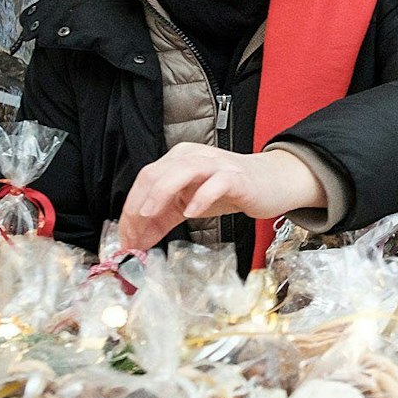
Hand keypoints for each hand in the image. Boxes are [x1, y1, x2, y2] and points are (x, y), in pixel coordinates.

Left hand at [116, 143, 326, 250]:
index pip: (146, 179)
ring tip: (150, 216)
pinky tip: (192, 213)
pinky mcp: (237, 178)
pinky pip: (215, 183)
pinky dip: (200, 198)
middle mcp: (194, 156)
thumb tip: (135, 242)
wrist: (272, 183)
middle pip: (157, 173)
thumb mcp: (189, 203)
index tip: (125, 236)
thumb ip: (162, 218)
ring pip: (181, 171)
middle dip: (139, 205)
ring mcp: (216, 165)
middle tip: (133, 233)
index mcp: (179, 159)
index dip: (130, 207)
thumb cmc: (229, 191)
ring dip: (161, 194)